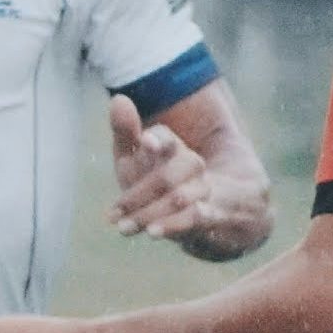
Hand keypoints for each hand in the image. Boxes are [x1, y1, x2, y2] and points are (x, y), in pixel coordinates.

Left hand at [109, 99, 268, 257]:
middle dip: (138, 195)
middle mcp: (193, 165)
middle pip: (168, 175)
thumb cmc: (164, 183)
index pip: (167, 139)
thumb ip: (127, 133)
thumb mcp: (139, 160)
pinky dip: (175, 224)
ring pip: (179, 197)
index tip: (146, 142)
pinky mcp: (216, 215)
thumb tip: (118, 99)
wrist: (221, 213)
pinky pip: (197, 217)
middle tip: (111, 216)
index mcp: (174, 148)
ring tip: (124, 228)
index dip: (159, 140)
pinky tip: (154, 233)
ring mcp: (206, 190)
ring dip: (150, 213)